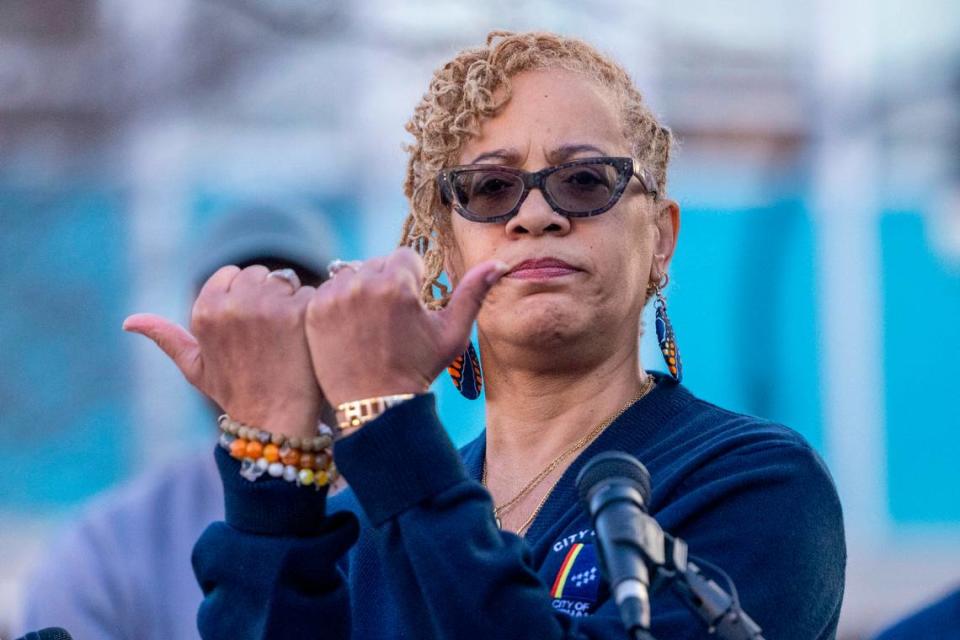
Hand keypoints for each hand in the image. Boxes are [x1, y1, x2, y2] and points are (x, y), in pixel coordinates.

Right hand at [123, 265, 322, 437]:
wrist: (274, 421)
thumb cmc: (235, 394)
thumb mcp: (195, 367)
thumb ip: (166, 338)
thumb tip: (128, 321)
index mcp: (205, 311)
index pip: (232, 274)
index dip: (245, 296)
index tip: (251, 324)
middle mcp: (232, 304)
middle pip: (260, 274)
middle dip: (268, 295)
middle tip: (272, 333)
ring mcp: (266, 306)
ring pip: (286, 281)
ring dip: (292, 300)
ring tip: (288, 336)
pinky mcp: (297, 312)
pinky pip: (310, 293)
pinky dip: (312, 311)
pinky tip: (307, 338)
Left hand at [305, 248, 507, 406]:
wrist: (377, 405)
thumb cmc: (419, 369)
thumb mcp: (452, 333)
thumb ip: (473, 293)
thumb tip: (499, 264)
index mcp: (398, 284)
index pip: (406, 257)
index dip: (412, 282)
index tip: (410, 308)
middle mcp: (362, 283)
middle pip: (377, 263)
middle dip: (386, 284)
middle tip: (390, 320)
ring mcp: (333, 297)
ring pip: (351, 274)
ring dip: (360, 290)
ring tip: (369, 325)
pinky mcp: (313, 311)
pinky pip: (329, 290)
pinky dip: (338, 304)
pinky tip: (350, 329)